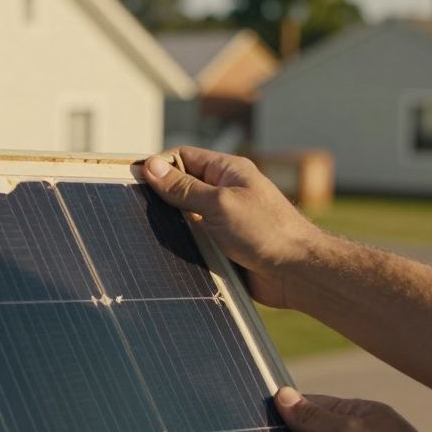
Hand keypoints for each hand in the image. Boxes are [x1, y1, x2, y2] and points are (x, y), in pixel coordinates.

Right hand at [143, 147, 324, 307]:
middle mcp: (224, 192)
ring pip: (183, 216)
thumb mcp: (219, 203)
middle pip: (180, 186)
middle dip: (158, 196)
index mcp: (227, 172)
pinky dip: (178, 243)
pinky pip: (191, 239)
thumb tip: (151, 166)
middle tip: (134, 207)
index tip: (134, 180)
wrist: (297, 273)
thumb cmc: (267, 232)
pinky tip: (162, 250)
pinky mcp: (221, 245)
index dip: (158, 166)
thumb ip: (184, 187)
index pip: (183, 157)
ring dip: (168, 223)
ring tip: (145, 230)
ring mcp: (222, 219)